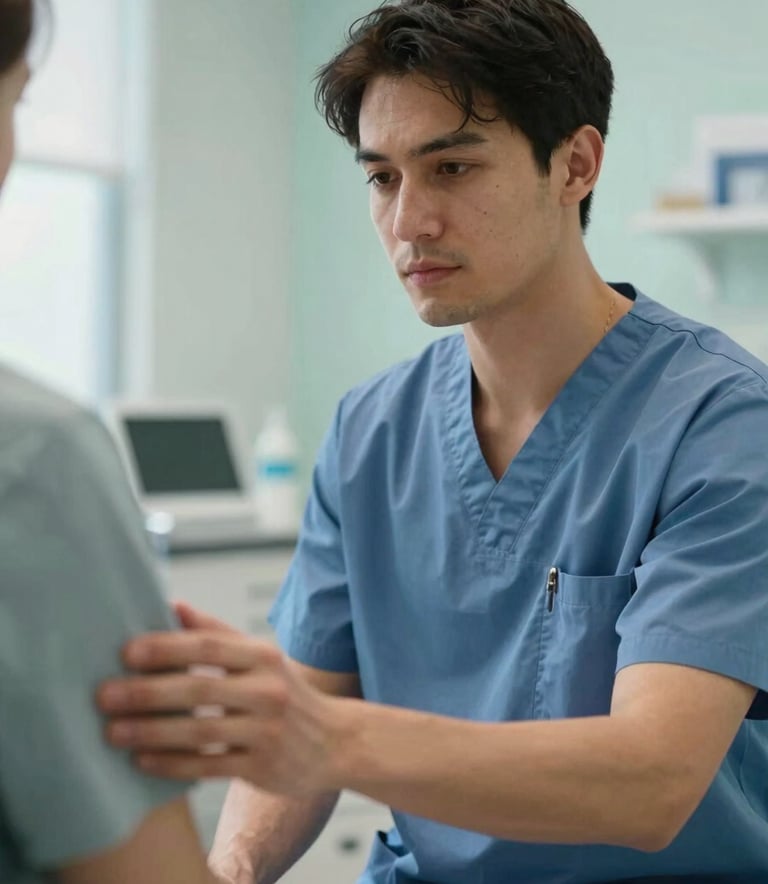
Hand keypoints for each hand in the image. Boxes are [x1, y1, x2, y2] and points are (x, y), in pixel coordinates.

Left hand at [97, 602, 340, 794]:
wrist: (335, 741)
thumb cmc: (284, 692)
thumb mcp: (260, 656)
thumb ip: (217, 633)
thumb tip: (173, 605)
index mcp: (263, 656)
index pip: (209, 646)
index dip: (167, 647)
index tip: (126, 652)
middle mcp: (269, 690)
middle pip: (200, 689)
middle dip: (147, 692)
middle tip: (105, 696)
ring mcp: (268, 731)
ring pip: (201, 731)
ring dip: (151, 732)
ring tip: (113, 732)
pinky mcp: (264, 767)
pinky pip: (209, 767)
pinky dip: (173, 764)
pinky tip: (143, 762)